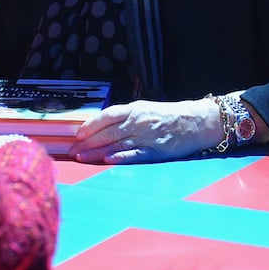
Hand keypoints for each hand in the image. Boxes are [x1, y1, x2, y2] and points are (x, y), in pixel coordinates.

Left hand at [69, 98, 220, 163]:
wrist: (197, 121)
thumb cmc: (168, 116)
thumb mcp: (145, 110)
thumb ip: (125, 118)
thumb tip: (101, 127)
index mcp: (135, 109)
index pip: (107, 115)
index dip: (91, 125)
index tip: (77, 135)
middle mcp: (138, 121)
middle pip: (108, 132)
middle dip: (88, 142)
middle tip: (72, 151)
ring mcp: (147, 136)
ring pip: (117, 144)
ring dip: (97, 152)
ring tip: (81, 158)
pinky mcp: (156, 151)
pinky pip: (135, 154)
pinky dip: (120, 157)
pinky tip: (107, 160)